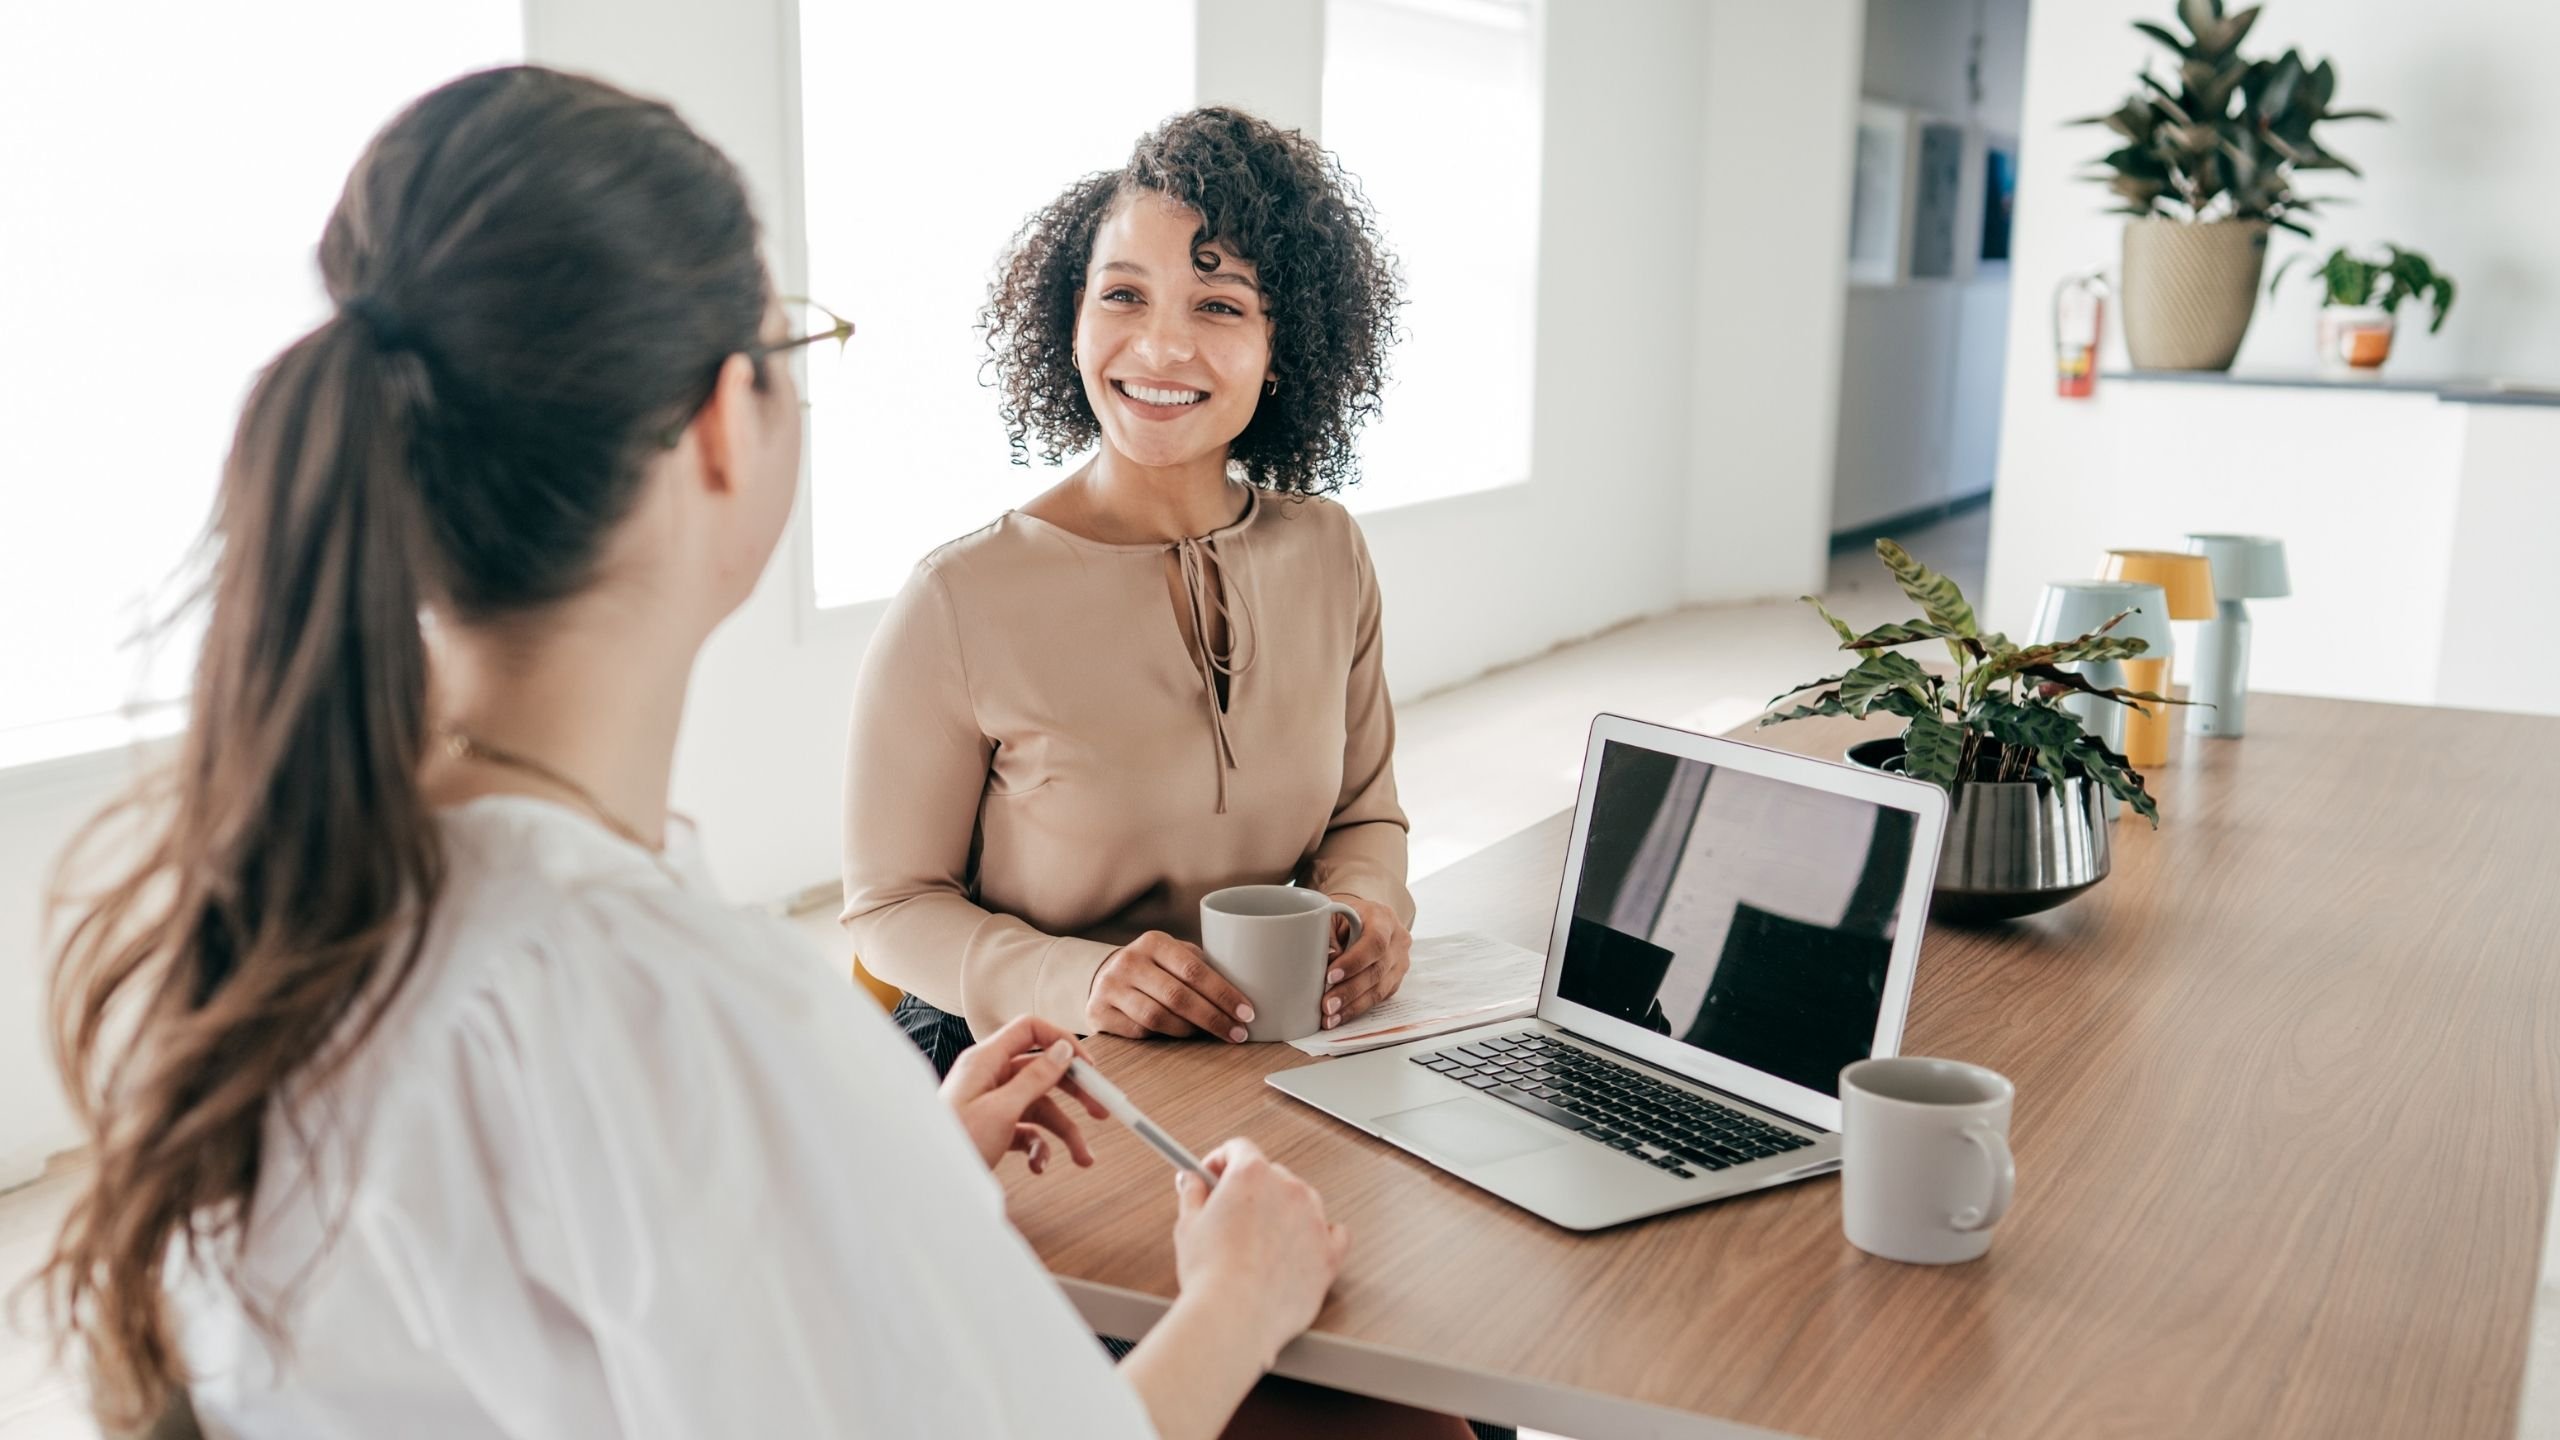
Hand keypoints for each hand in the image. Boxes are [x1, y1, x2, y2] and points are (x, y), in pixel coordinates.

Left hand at [939, 1015, 1109, 1173]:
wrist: (925, 1182)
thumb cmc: (954, 1142)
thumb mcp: (1001, 1110)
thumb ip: (1034, 1078)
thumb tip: (1063, 1050)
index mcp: (986, 1061)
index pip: (1030, 1031)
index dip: (1061, 1043)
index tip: (1089, 1068)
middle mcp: (989, 1077)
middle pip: (1042, 1072)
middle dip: (1074, 1094)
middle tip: (1101, 1111)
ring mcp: (992, 1103)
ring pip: (1040, 1107)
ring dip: (1065, 1132)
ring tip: (1083, 1158)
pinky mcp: (993, 1128)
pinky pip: (1027, 1130)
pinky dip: (1039, 1148)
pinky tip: (1040, 1165)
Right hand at [1088, 931, 1255, 1041]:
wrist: (1105, 977)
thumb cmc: (1155, 969)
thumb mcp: (1175, 957)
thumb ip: (1203, 967)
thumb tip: (1249, 988)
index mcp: (1154, 942)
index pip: (1194, 969)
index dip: (1223, 993)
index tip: (1247, 1012)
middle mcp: (1129, 961)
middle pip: (1178, 996)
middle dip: (1214, 1018)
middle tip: (1238, 1033)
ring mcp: (1110, 987)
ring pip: (1158, 1018)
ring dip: (1191, 1030)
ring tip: (1213, 1034)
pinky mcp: (1099, 1013)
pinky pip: (1140, 1032)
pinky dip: (1165, 1036)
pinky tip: (1181, 1036)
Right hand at [1172, 1138, 1350, 1364]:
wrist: (1234, 1316)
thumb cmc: (1211, 1275)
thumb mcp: (1188, 1225)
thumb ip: (1192, 1194)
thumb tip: (1192, 1182)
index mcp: (1252, 1175)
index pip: (1240, 1148)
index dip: (1222, 1161)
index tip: (1214, 1175)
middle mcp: (1288, 1189)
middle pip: (1271, 1174)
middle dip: (1251, 1190)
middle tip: (1230, 1214)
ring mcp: (1313, 1220)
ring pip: (1302, 1201)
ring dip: (1283, 1211)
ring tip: (1259, 1241)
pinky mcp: (1329, 1253)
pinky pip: (1334, 1233)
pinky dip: (1318, 1236)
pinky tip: (1301, 1246)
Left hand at [1321, 895, 1409, 1029]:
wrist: (1363, 918)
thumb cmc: (1344, 915)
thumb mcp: (1332, 913)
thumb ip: (1327, 932)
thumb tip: (1329, 958)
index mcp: (1383, 918)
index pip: (1375, 942)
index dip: (1354, 962)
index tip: (1330, 976)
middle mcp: (1398, 941)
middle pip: (1377, 970)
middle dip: (1349, 991)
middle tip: (1327, 1005)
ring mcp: (1400, 962)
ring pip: (1380, 989)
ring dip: (1353, 1006)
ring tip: (1330, 1017)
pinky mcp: (1396, 979)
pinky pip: (1379, 997)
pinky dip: (1357, 1008)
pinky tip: (1340, 1017)